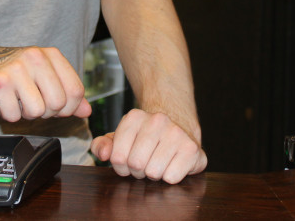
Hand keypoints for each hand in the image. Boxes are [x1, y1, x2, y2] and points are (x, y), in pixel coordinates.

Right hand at [0, 45, 91, 121]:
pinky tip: (3, 100)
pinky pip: (14, 115)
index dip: (68, 108)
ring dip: (26, 114)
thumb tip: (87, 111)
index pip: (76, 91)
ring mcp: (16, 69)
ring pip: (37, 111)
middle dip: (46, 113)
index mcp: (52, 55)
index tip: (55, 107)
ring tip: (17, 100)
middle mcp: (36, 58)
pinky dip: (9, 114)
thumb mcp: (43, 76)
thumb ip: (67, 93)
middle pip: (58, 104)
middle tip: (32, 103)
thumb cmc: (13, 70)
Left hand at [90, 108, 206, 183]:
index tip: (129, 159)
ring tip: (159, 163)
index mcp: (134, 117)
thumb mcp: (121, 139)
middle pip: (135, 164)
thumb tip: (104, 154)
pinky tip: (173, 165)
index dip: (121, 166)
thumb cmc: (146, 140)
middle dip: (138, 171)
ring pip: (153, 172)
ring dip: (154, 174)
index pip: (116, 157)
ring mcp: (176, 133)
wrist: (180, 131)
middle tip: (146, 162)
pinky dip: (170, 177)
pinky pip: (171, 177)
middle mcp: (157, 120)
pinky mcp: (191, 148)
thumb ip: (103, 145)